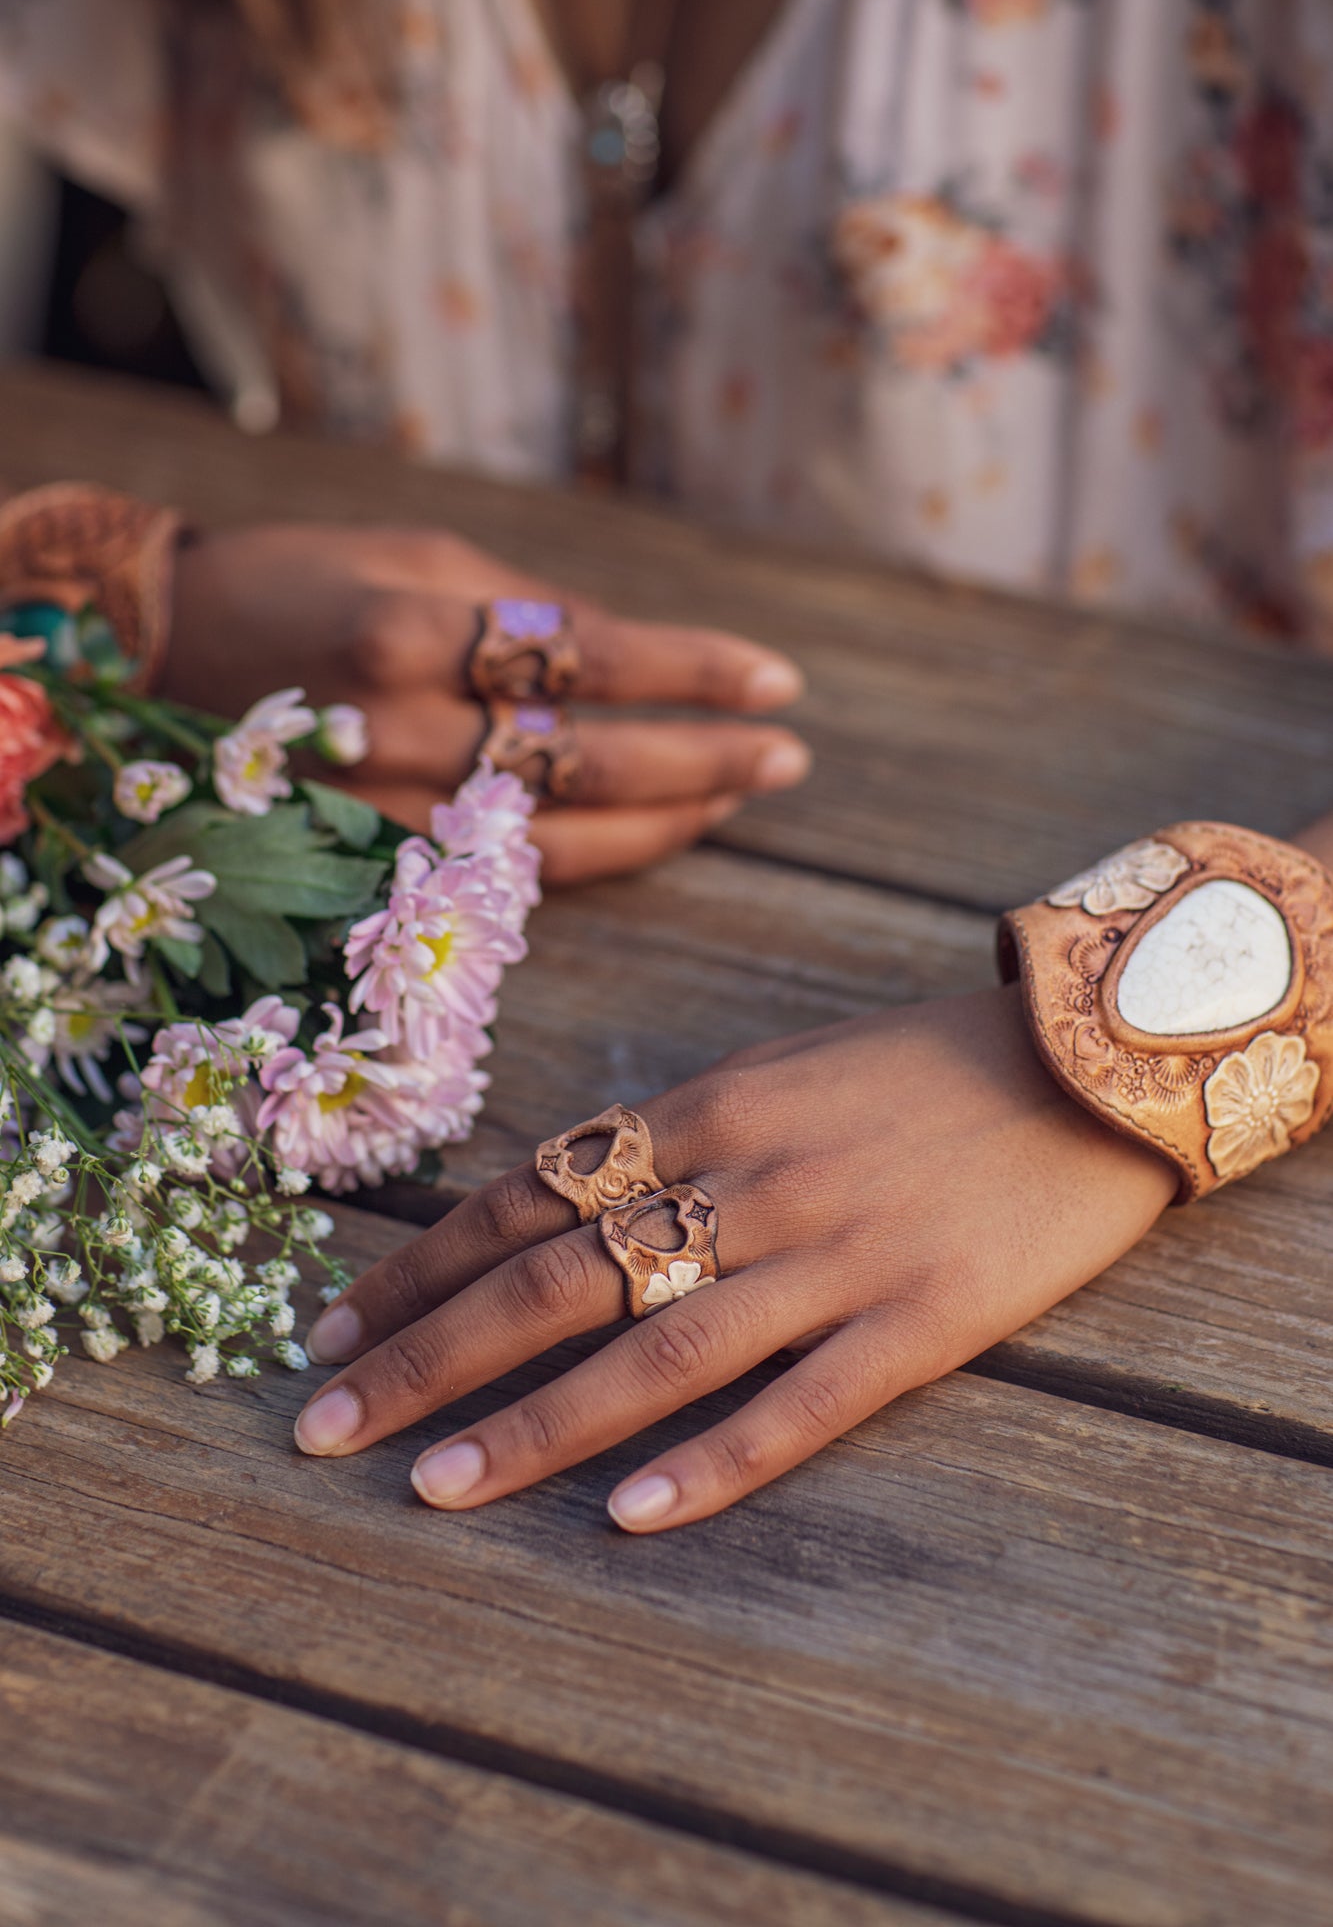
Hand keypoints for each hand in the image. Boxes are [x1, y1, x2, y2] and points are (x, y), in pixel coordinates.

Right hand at [161, 523, 807, 884]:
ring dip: (667, 818)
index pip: (591, 656)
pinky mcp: (379, 859)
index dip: (695, 672)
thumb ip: (523, 606)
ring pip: (561, 834)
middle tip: (788, 756)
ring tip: (742, 792)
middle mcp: (400, 730)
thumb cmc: (299, 583)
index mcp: (411, 632)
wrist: (163, 657)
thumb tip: (637, 652)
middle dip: (705, 760)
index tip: (779, 680)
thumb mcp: (413, 555)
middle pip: (591, 759)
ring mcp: (388, 810)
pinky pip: (512, 870)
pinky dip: (596, 853)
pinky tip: (658, 831)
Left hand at [291, 989, 1174, 1530]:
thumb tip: (547, 1198)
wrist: (1089, 1059)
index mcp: (703, 1108)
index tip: (329, 1330)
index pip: (522, 1197)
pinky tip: (635, 1519)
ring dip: (532, 1427)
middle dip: (425, 1359)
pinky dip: (713, 1464)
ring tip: (432, 1491)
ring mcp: (833, 1255)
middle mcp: (747, 1181)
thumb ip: (666, 1134)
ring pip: (653, 1353)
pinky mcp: (922, 1321)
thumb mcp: (775, 1068)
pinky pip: (799, 1404)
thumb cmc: (918, 1066)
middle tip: (322, 1427)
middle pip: (554, 1281)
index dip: (417, 1270)